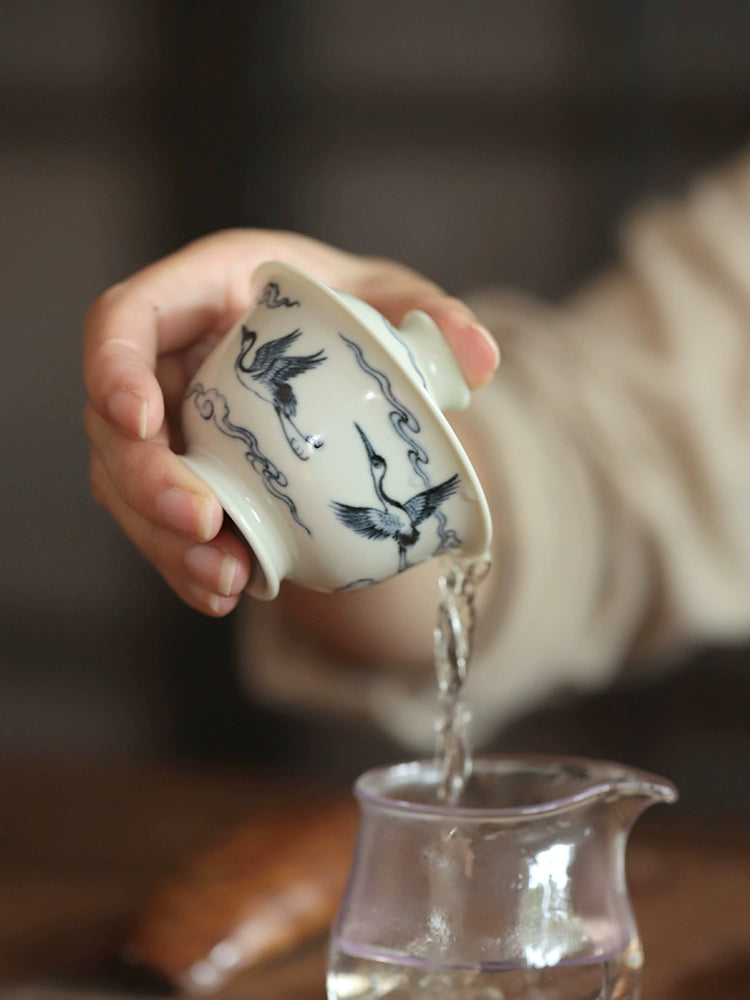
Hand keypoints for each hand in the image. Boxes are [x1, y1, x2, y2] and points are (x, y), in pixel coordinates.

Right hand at [83, 229, 498, 614]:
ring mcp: (171, 424)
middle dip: (145, 481)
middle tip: (204, 526)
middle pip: (112, 424)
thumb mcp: (395, 300)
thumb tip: (477, 359)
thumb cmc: (352, 311)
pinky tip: (227, 591)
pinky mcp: (188, 474)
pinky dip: (188, 562)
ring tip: (224, 582)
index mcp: (201, 293)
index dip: (112, 368)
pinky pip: (163, 523)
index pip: (124, 319)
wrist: (343, 358)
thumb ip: (432, 318)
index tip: (139, 419)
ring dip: (164, 541)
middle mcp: (170, 360)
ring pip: (127, 487)